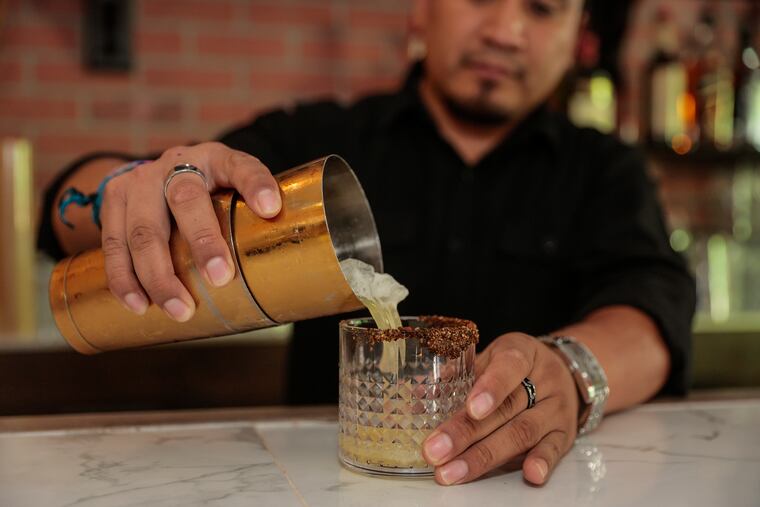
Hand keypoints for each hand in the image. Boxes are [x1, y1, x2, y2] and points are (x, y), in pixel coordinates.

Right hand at [100, 142, 280, 320]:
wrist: (160, 173)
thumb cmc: (209, 192)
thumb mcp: (234, 190)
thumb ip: (252, 216)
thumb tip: (279, 264)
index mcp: (215, 159)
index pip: (240, 166)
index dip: (255, 185)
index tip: (270, 208)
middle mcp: (175, 164)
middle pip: (184, 199)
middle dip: (202, 241)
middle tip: (220, 278)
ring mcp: (140, 181)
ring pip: (144, 230)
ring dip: (159, 275)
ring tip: (179, 309)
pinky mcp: (113, 200)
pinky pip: (113, 244)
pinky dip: (125, 279)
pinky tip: (138, 304)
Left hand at [421, 332, 578, 485]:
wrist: (565, 372)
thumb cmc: (515, 366)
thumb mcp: (491, 357)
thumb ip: (461, 375)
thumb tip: (422, 396)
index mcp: (521, 353)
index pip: (509, 366)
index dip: (490, 388)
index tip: (471, 408)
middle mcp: (543, 380)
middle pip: (506, 409)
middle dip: (467, 433)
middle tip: (436, 451)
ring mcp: (556, 408)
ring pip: (523, 433)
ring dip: (485, 457)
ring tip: (453, 471)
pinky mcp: (565, 434)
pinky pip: (553, 449)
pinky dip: (541, 462)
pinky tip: (528, 475)